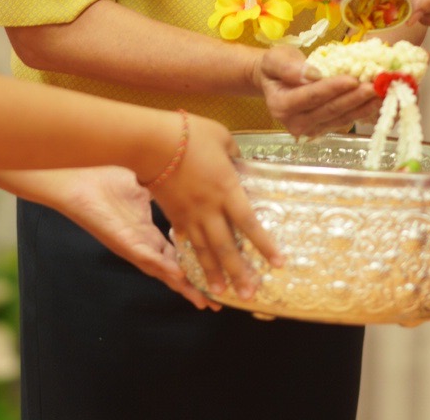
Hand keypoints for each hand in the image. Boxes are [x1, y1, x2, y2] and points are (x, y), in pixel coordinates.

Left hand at [45, 165, 218, 310]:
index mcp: (148, 232)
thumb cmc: (106, 178)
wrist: (77, 177)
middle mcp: (143, 244)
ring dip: (183, 286)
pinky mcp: (123, 243)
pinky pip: (147, 259)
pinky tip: (180, 276)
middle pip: (175, 271)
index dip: (199, 264)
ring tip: (204, 298)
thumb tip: (187, 178)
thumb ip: (165, 188)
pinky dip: (163, 268)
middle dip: (197, 286)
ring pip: (163, 272)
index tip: (222, 273)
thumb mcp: (146, 183)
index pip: (179, 253)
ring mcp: (134, 246)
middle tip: (219, 301)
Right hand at [150, 113, 281, 298]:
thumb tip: (238, 162)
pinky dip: (192, 257)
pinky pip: (185, 241)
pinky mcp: (172, 214)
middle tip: (248, 295)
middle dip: (239, 273)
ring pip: (204, 250)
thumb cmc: (190, 135)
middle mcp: (210, 209)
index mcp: (227, 189)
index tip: (278, 264)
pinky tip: (194, 269)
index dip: (265, 245)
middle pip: (227, 247)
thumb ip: (234, 154)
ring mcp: (189, 214)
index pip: (250, 224)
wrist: (151, 143)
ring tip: (220, 293)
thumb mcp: (222, 138)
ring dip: (213, 273)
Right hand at [251, 44, 380, 136]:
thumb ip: (288, 67)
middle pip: (329, 110)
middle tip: (375, 86)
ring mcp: (310, 129)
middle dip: (354, 98)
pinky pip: (345, 120)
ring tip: (381, 92)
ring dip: (363, 105)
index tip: (352, 79)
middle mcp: (295, 123)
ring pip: (341, 117)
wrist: (275, 81)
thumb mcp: (275, 59)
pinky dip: (362, 110)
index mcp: (281, 105)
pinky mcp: (323, 129)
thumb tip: (312, 74)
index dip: (332, 88)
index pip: (311, 96)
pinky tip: (377, 100)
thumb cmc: (275, 68)